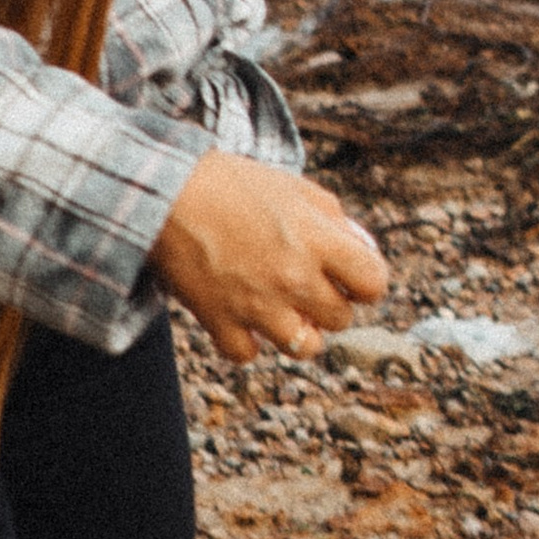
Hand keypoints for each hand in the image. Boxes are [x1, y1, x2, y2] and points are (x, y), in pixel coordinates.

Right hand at [148, 151, 389, 363]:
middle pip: (341, 318)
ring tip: (278, 306)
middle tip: (303, 283)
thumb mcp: (296, 188)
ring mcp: (257, 305)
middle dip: (328, 303)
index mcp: (318, 241)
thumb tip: (364, 251)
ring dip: (297, 329)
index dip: (365, 281)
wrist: (164, 192)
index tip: (347, 274)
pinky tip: (240, 315)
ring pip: (305, 347)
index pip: (374, 284)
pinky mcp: (220, 321)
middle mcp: (294, 278)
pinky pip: (249, 354)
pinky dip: (246, 341)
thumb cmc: (233, 184)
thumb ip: (336, 220)